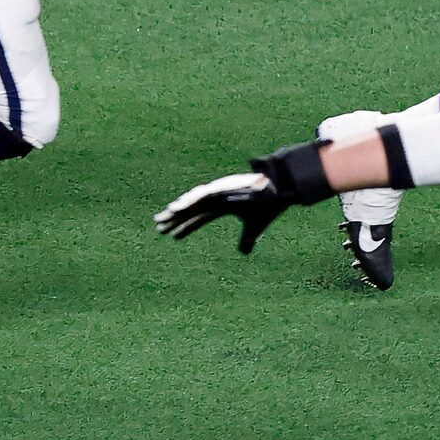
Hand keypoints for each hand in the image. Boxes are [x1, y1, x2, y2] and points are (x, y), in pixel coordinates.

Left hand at [155, 172, 288, 252]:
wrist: (281, 191)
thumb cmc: (269, 206)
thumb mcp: (255, 228)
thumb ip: (247, 239)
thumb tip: (244, 252)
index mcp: (223, 206)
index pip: (200, 217)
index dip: (186, 226)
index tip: (172, 236)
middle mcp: (217, 197)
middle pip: (192, 208)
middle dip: (175, 218)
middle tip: (158, 227)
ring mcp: (218, 190)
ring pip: (192, 201)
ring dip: (177, 210)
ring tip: (163, 218)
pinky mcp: (221, 187)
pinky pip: (200, 195)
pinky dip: (187, 201)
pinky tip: (175, 207)